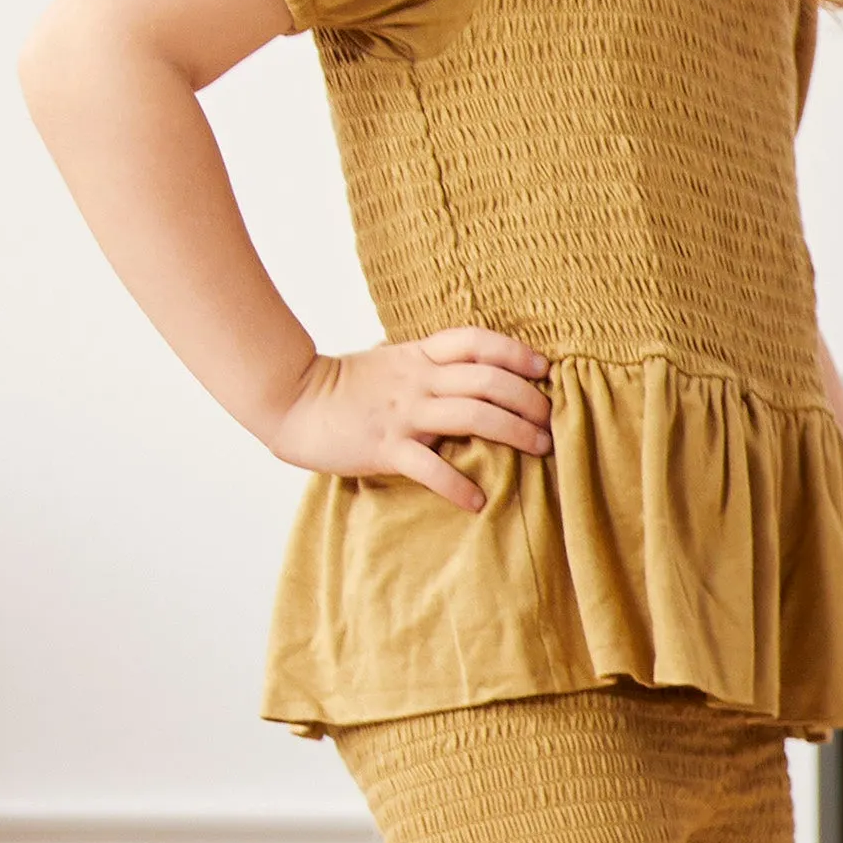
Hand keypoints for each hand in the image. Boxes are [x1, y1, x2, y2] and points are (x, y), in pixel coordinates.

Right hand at [266, 332, 551, 510]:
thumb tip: (483, 377)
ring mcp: (402, 413)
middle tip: (552, 422)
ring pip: (472, 416)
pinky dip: (457, 485)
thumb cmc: (349, 388)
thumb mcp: (395, 365)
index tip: (545, 370)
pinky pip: (428, 467)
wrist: (289, 400)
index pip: (476, 341)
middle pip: (487, 379)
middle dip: (529, 400)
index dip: (515, 352)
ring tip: (541, 450)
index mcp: (420, 357)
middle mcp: (417, 381)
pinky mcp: (383, 446)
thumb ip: (434, 368)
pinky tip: (479, 501)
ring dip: (513, 432)